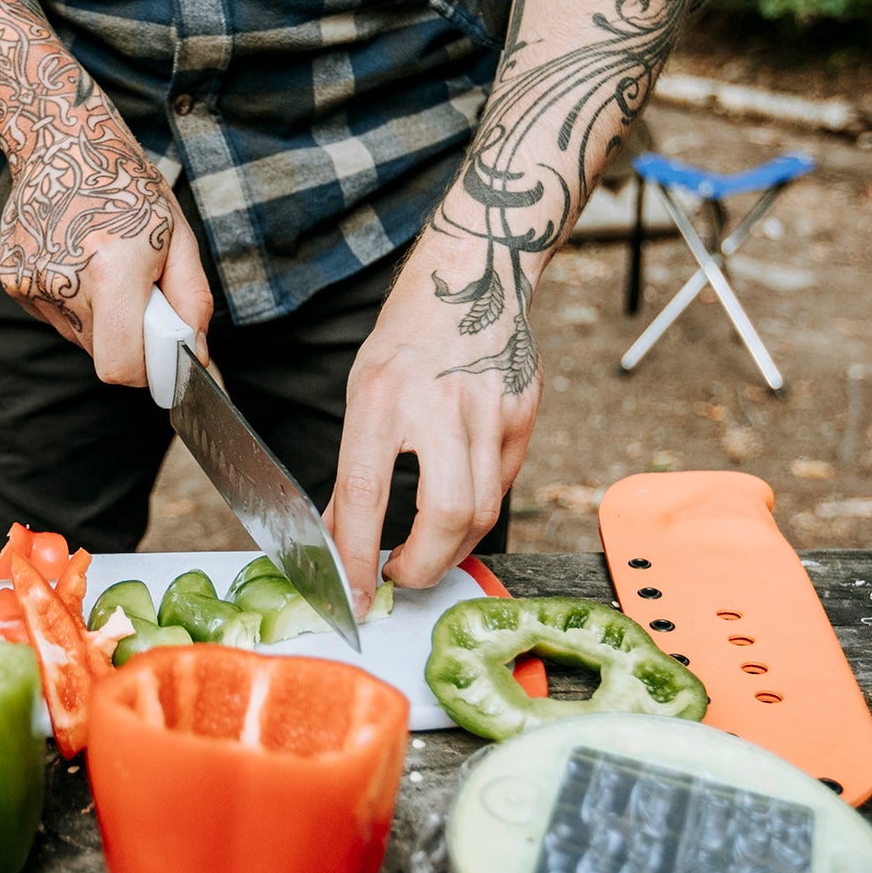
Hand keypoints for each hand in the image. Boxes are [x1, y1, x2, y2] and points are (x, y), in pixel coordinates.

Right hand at [0, 0, 212, 383]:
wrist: (62, 141)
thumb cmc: (128, 187)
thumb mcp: (179, 239)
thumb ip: (192, 304)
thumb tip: (198, 359)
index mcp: (111, 270)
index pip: (121, 367)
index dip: (148, 371)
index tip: (163, 354)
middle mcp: (63, 282)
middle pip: (103, 357)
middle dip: (131, 342)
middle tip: (141, 295)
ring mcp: (30, 284)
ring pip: (80, 340)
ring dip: (104, 321)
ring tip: (107, 268)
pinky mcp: (11, 282)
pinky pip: (56, 318)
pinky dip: (76, 304)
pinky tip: (79, 261)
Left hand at [327, 0, 693, 601]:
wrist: (474, 276)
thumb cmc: (406, 334)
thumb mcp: (362, 392)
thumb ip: (355, 466)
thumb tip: (345, 536)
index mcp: (383, 397)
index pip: (364, 498)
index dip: (355, 558)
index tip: (351, 596)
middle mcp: (441, 406)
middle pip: (445, 517)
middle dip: (420, 566)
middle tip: (395, 579)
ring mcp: (493, 411)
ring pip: (483, 511)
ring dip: (451, 549)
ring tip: (423, 556)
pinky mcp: (526, 416)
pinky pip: (505, 485)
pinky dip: (478, 513)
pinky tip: (457, 515)